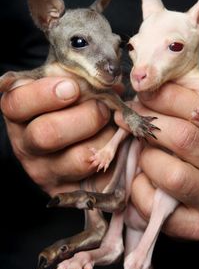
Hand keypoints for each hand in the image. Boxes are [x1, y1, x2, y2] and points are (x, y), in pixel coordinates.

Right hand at [0, 77, 114, 196]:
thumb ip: (79, 79)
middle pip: (48, 134)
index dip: (44, 94)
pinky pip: (95, 176)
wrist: (75, 142)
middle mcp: (25, 144)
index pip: (17, 103)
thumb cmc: (72, 106)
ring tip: (111, 127)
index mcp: (19, 113)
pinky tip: (112, 147)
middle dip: (86, 117)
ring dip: (104, 138)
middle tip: (103, 108)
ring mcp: (43, 170)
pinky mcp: (65, 189)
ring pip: (79, 158)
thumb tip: (108, 79)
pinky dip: (111, 158)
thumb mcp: (69, 86)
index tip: (72, 87)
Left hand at [115, 83, 198, 239]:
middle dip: (148, 124)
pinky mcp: (196, 226)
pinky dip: (138, 189)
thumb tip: (147, 90)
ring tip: (143, 155)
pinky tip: (143, 181)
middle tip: (127, 119)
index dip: (166, 98)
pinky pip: (153, 204)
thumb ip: (184, 109)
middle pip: (184, 139)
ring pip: (170, 173)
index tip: (142, 94)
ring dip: (146, 159)